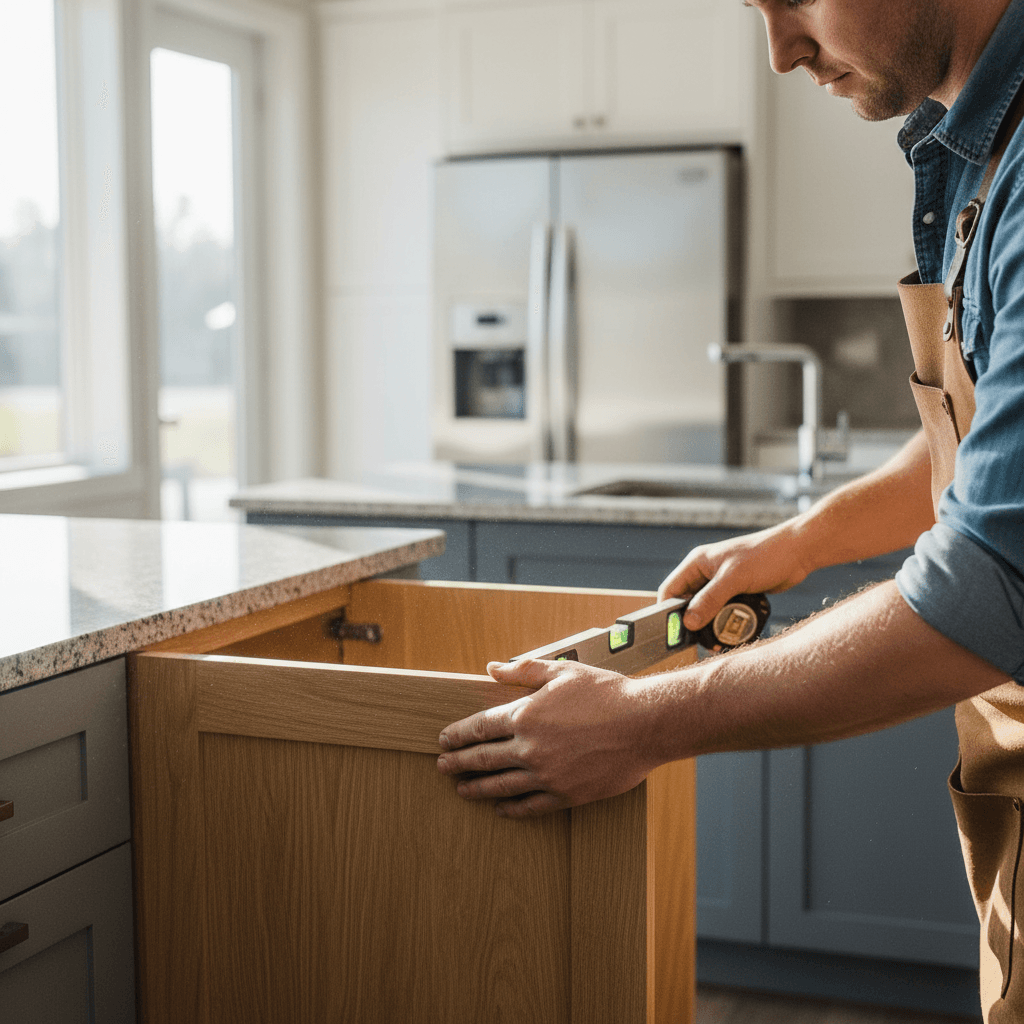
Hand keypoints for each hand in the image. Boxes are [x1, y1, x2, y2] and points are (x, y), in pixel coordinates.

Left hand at [436, 659, 660, 817]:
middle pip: (482, 759)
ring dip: (477, 788)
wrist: (644, 724)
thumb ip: (524, 671)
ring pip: (500, 786)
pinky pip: (529, 806)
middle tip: (442, 767)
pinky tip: (500, 808)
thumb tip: (492, 668)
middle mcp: (529, 748)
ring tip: (463, 790)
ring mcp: (546, 775)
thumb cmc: (606, 693)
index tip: (444, 740)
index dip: (458, 735)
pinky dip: (511, 809)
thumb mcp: (562, 671)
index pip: (479, 728)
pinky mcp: (565, 795)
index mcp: (526, 714)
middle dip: (458, 763)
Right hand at [658, 522, 813, 629]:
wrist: (797, 552)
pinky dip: (723, 623)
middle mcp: (705, 573)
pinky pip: (722, 611)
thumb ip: (710, 600)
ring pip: (705, 609)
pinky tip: (728, 633)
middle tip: (696, 641)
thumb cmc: (765, 556)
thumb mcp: (734, 578)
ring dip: (708, 625)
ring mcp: (720, 583)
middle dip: (691, 622)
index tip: (673, 631)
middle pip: (687, 602)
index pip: (670, 589)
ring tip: (715, 641)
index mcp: (697, 563)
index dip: (668, 610)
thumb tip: (688, 623)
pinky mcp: (735, 592)